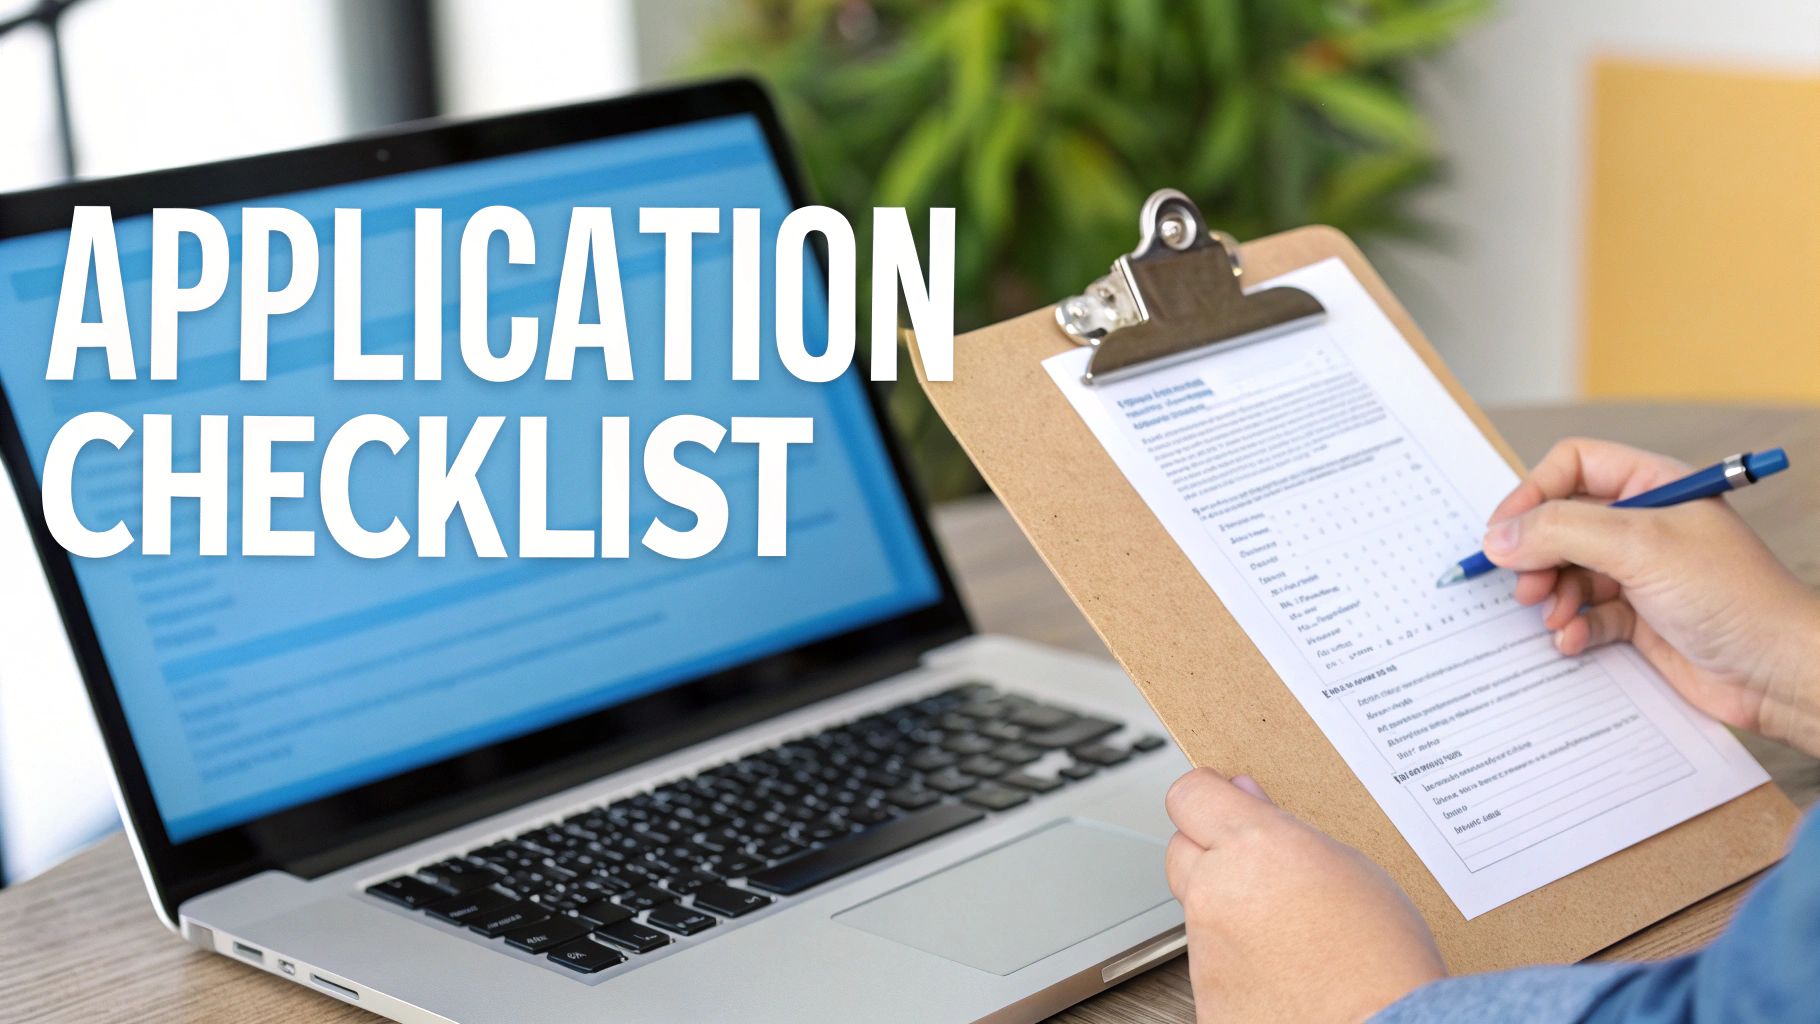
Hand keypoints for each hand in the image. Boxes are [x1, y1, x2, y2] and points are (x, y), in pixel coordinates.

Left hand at [1164, 769, 1444, 1023]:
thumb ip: (1286, 831)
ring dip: (1227, 913)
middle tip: (1261, 871)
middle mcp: (1217, 892)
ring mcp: (1203, 948)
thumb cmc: (1385, 962)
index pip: (1190, 794)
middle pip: (1180, 850)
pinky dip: (1233, 965)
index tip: (1221, 800)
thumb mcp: (1354, 870)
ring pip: (1198, 911)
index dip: (1208, 796)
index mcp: (1255, 847)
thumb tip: (1248, 800)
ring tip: (1288, 936)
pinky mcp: (1202, 995)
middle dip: (1212, 853)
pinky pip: (1207, 965)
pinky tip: (1278, 973)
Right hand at [1482, 437, 1819, 756]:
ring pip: (1567, 572)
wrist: (1778, 671)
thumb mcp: (1639, 546)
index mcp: (1652, 486)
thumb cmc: (1734, 596)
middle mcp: (1643, 525)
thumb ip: (1562, 531)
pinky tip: (1574, 640)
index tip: (1503, 532)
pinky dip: (1572, 628)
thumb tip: (1499, 535)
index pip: (1572, 466)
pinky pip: (1584, 614)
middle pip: (1560, 523)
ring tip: (1556, 616)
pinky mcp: (1639, 619)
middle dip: (1536, 555)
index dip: (1532, 494)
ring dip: (1552, 596)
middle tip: (1526, 585)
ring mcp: (1640, 573)